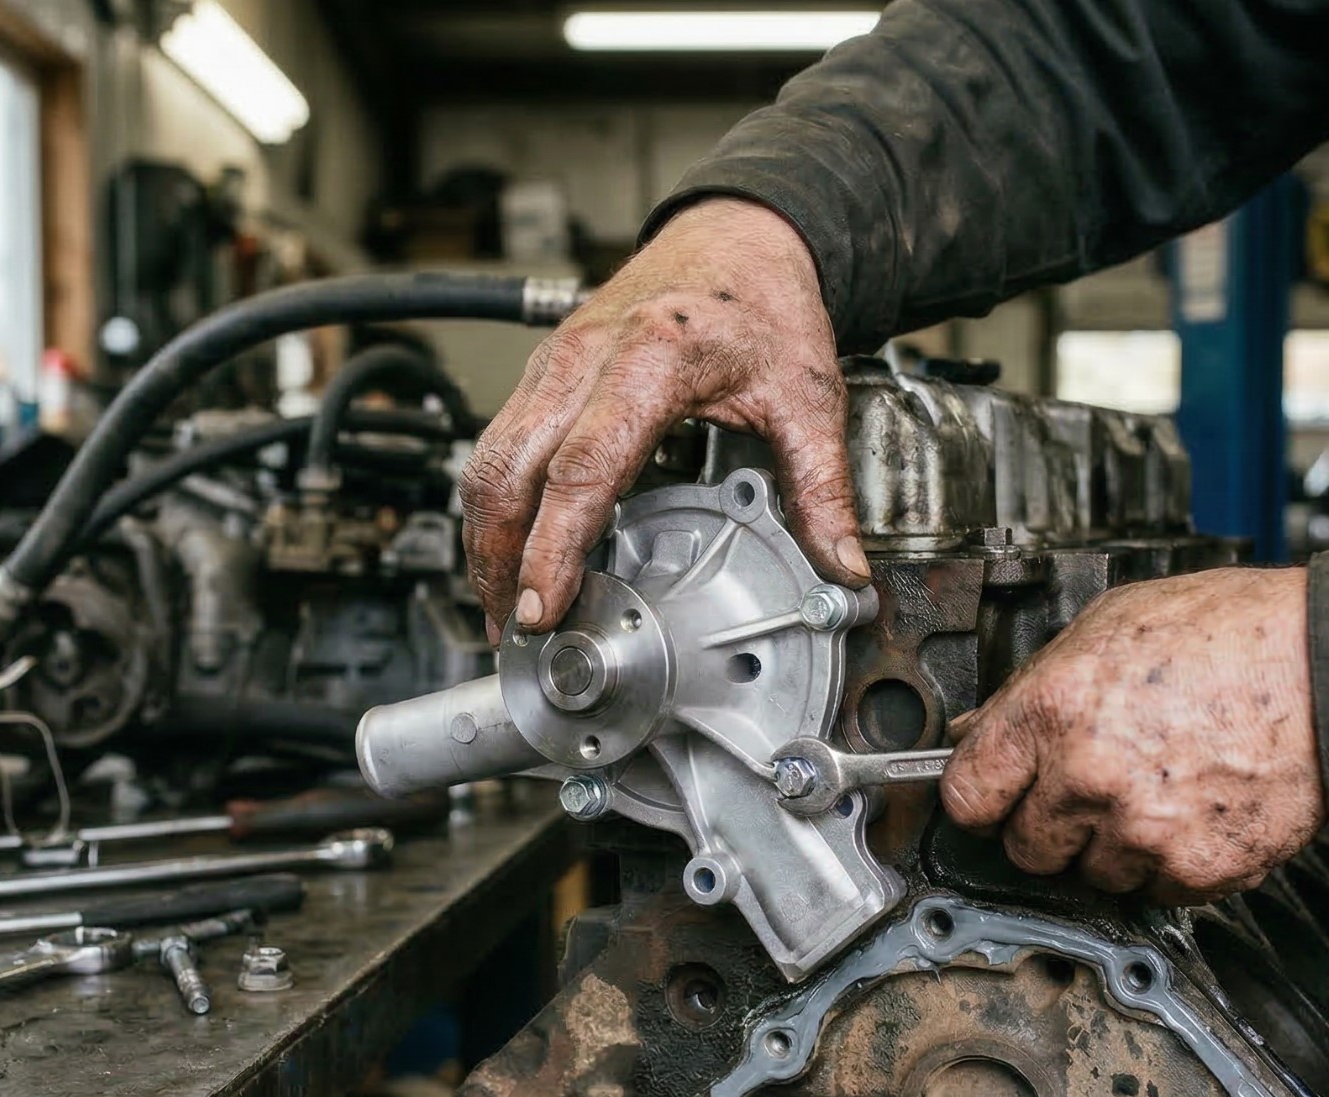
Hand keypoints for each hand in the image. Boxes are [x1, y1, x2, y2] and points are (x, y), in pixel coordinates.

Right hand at [459, 197, 870, 635]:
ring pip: (489, 458)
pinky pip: (499, 443)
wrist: (738, 235)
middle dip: (499, 559)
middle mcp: (585, 355)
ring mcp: (553, 360)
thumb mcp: (807, 395)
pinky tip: (517, 550)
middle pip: (510, 470)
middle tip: (520, 630)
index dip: (553, 547)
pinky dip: (497, 504)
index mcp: (653, 356)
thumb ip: (822, 488)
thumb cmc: (764, 301)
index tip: (544, 606)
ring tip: (510, 607)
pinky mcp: (543, 370)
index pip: (582, 469)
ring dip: (487, 538)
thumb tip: (841, 569)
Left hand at [939, 566, 1327, 903]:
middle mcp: (1089, 777)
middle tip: (1090, 789)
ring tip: (1157, 790)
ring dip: (1112, 848)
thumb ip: (1034, 686)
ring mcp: (1143, 831)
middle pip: (1024, 848)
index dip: (982, 796)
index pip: (967, 795)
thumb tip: (980, 730)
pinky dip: (1170, 865)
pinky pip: (1156, 891)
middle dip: (1049, 824)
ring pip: (1091, 876)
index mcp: (1053, 710)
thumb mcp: (1108, 626)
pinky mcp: (1199, 869)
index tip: (995, 798)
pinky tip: (1193, 811)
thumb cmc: (1232, 632)